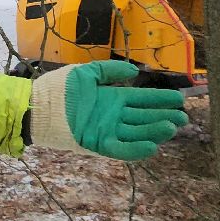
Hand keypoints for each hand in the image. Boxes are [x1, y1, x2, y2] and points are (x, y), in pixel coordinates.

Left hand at [29, 60, 186, 160]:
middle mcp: (113, 116)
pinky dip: (136, 149)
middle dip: (164, 117)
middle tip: (183, 117)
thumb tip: (133, 71)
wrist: (36, 106)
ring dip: (154, 131)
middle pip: (144, 118)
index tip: (178, 99)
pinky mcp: (97, 143)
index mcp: (112, 98)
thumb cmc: (59, 88)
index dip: (160, 100)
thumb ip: (109, 71)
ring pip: (136, 133)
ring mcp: (106, 130)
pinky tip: (152, 145)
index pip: (142, 100)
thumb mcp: (86, 74)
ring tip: (172, 127)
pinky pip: (121, 149)